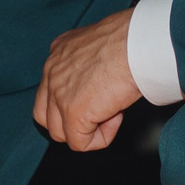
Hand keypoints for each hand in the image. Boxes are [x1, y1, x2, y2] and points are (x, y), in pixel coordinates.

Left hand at [34, 8, 140, 151]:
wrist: (139, 44)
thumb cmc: (133, 40)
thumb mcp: (101, 46)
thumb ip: (89, 65)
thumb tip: (98, 88)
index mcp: (59, 52)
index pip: (49, 90)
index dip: (74, 100)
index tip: (101, 92)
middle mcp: (52, 70)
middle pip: (46, 115)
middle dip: (72, 121)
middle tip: (103, 109)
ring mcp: (59, 93)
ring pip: (60, 132)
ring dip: (87, 130)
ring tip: (112, 112)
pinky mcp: (73, 112)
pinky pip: (79, 143)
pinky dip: (100, 138)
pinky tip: (116, 117)